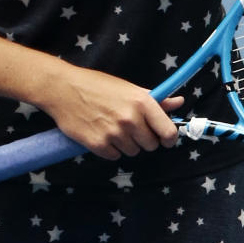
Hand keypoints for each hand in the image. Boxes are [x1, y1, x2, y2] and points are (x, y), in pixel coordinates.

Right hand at [44, 63, 183, 160]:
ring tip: (113, 127)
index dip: (169, 138)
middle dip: (144, 138)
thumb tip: (179, 103)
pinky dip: (111, 149)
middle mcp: (131, 119)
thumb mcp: (129, 88)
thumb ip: (156, 100)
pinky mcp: (98, 145)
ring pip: (133, 151)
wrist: (64, 89)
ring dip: (127, 144)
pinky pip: (115, 156)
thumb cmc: (98, 85)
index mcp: (142, 102)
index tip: (164, 138)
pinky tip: (102, 133)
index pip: (168, 132)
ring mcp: (114, 133)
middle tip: (131, 127)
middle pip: (151, 145)